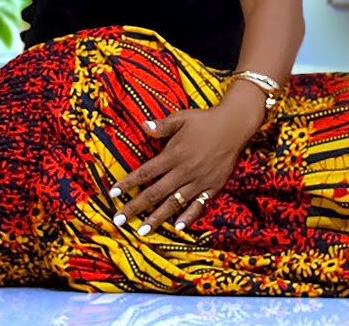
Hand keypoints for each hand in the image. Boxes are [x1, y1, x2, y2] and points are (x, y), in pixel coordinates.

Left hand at [108, 101, 262, 235]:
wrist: (235, 126)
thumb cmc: (205, 120)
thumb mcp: (181, 117)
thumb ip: (161, 125)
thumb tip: (142, 126)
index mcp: (174, 154)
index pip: (146, 172)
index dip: (128, 183)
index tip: (113, 193)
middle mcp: (184, 171)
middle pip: (155, 192)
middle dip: (136, 207)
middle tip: (119, 220)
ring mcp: (199, 181)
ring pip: (174, 203)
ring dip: (157, 218)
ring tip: (143, 230)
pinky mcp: (213, 186)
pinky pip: (199, 205)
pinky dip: (189, 217)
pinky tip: (177, 227)